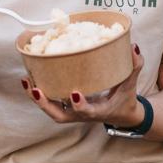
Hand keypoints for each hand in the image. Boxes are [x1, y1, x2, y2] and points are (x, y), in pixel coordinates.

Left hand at [22, 44, 145, 125]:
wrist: (122, 116)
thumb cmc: (125, 99)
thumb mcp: (131, 84)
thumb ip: (134, 66)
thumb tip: (133, 47)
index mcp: (99, 111)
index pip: (88, 112)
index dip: (80, 105)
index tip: (75, 92)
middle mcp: (82, 114)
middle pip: (59, 115)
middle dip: (45, 104)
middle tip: (35, 89)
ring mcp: (73, 113)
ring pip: (51, 111)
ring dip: (38, 99)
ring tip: (27, 81)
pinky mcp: (68, 107)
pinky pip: (50, 104)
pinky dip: (39, 94)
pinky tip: (30, 79)